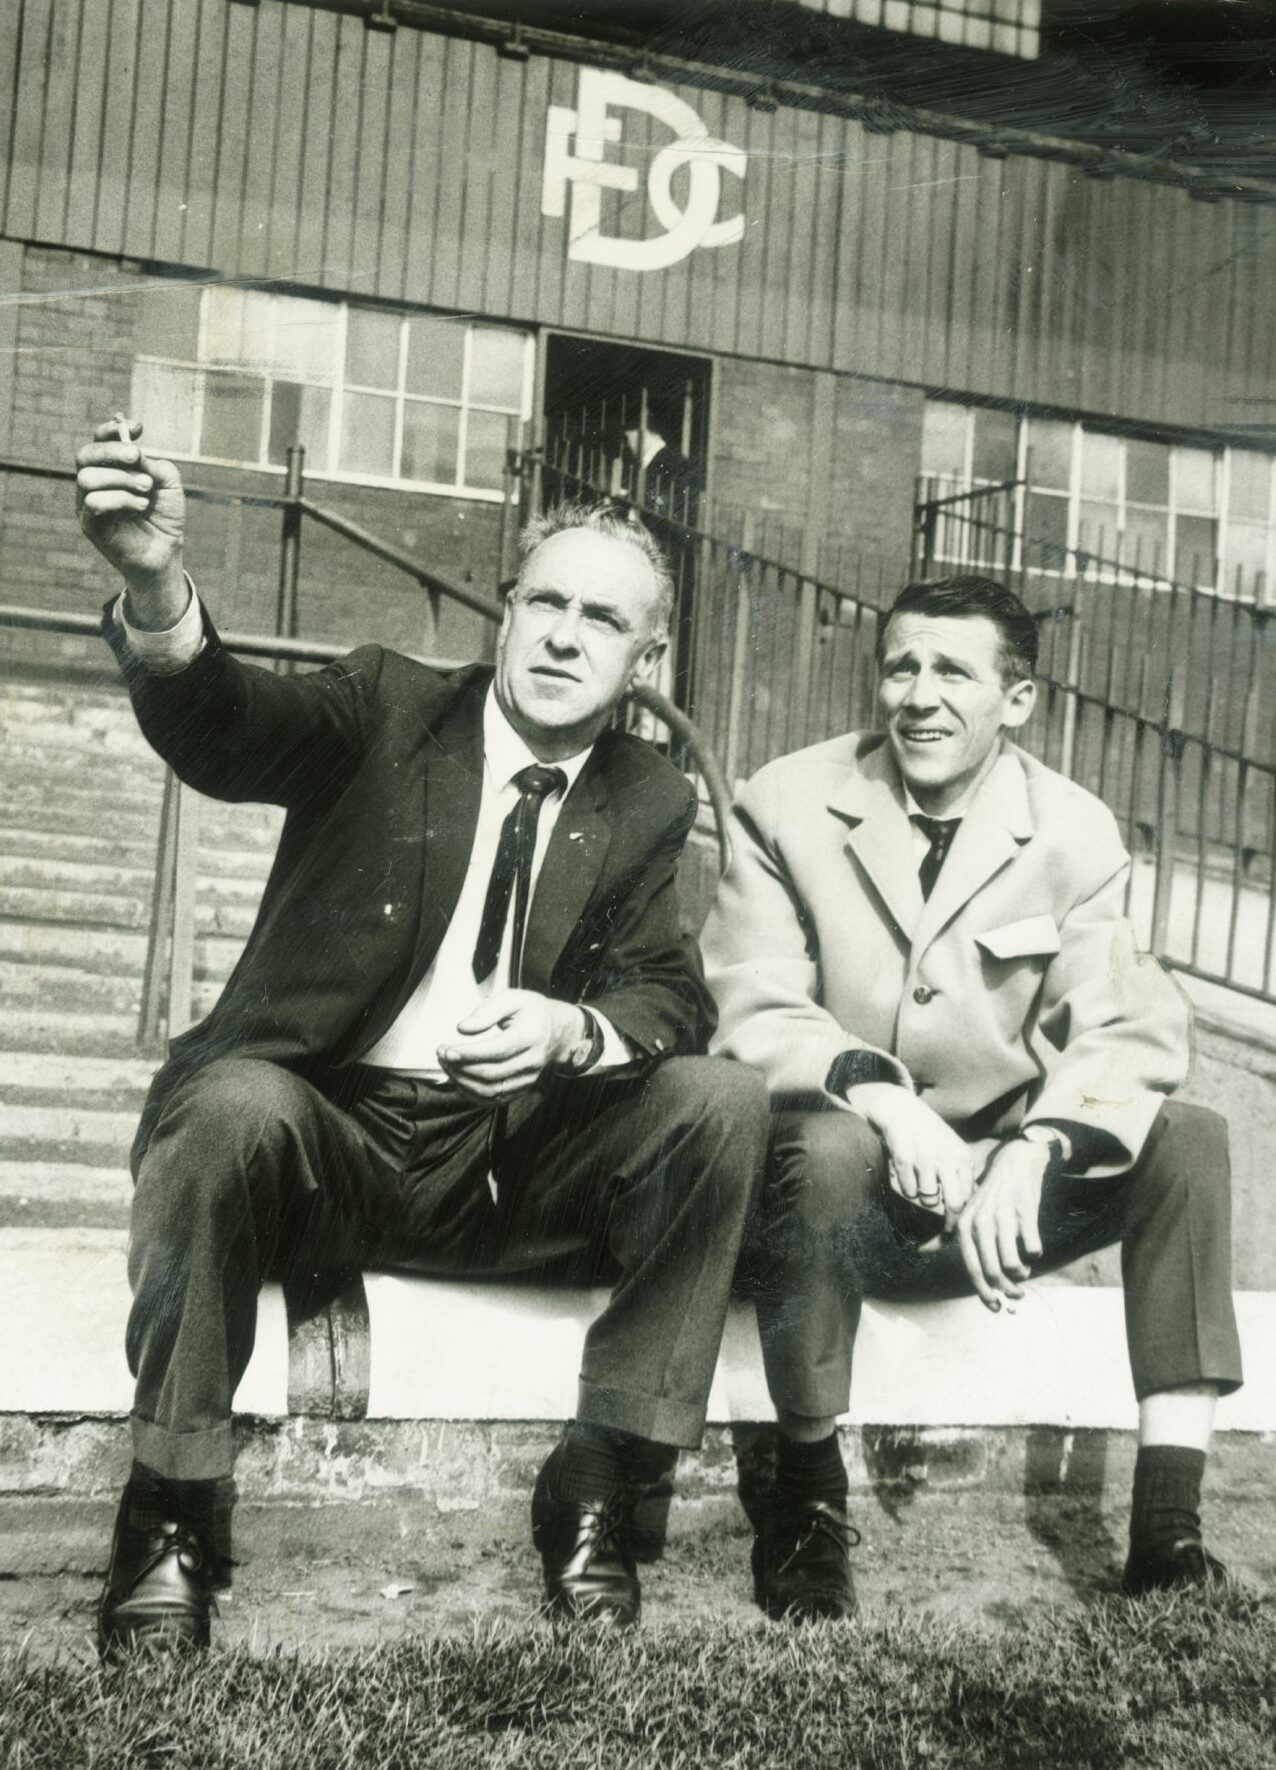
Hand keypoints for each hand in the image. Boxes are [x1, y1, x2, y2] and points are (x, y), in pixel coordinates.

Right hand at [75, 417, 186, 624]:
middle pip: (85, 455)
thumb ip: (154, 465)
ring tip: (147, 490)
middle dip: (112, 451)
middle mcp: (93, 483)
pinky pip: (93, 502)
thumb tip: (135, 455)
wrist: (165, 551)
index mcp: (109, 468)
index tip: (139, 428)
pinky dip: (120, 499)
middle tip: (137, 456)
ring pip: (87, 478)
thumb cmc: (164, 515)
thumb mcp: (168, 484)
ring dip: (121, 479)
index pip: (99, 441)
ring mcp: (87, 503)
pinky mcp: (89, 524)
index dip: (113, 430)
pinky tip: (140, 506)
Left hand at [438, 990, 585, 1100]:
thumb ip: (487, 1011)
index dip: (469, 1053)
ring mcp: (528, 1079)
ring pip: (491, 1090)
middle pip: (491, 1074)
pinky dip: (473, 1095)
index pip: (497, 1050)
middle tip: (442, 1055)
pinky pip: (495, 1100)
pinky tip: (460, 1081)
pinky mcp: (522, 1089)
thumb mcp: (513, 998)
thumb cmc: (532, 1012)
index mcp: (530, 1036)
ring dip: (464, 1082)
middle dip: (461, 1068)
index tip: (447, 1050)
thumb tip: (463, 1028)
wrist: (557, 1032)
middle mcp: (531, 1061)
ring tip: (448, 1067)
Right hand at [844, 1083, 976, 1218]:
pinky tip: (906, 1173)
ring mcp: (926, 1158)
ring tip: (919, 1182)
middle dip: (945, 1215)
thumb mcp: (952, 1149)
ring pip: (928, 1198)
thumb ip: (962, 1175)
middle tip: (937, 1217)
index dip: (960, 1214)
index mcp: (963, 1157)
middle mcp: (948, 1158)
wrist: (900, 1110)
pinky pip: (908, 1191)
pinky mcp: (904, 1159)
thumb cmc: (928, 1135)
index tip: (950, 1221)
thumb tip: (966, 1208)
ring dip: (922, 1196)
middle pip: (954, 1203)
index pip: (969, 1198)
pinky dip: (906, 1187)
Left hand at [956, 1138, 1046, 1310]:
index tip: (995, 1305)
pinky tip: (1034, 1248)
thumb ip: (945, 1233)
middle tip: (1018, 1295)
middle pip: (993, 1271)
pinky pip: (1032, 1247)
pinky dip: (1035, 1253)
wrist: (1016, 1163)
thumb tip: (922, 1251)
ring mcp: (1003, 1216)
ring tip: (1026, 1270)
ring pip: (1013, 1263)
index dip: (984, 1292)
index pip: (972, 1268)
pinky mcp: (1025, 1211)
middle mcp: (981, 1222)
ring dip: (1022, 1273)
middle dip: (1008, 1289)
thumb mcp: (966, 1212)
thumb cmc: (991, 1195)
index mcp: (965, 1226)